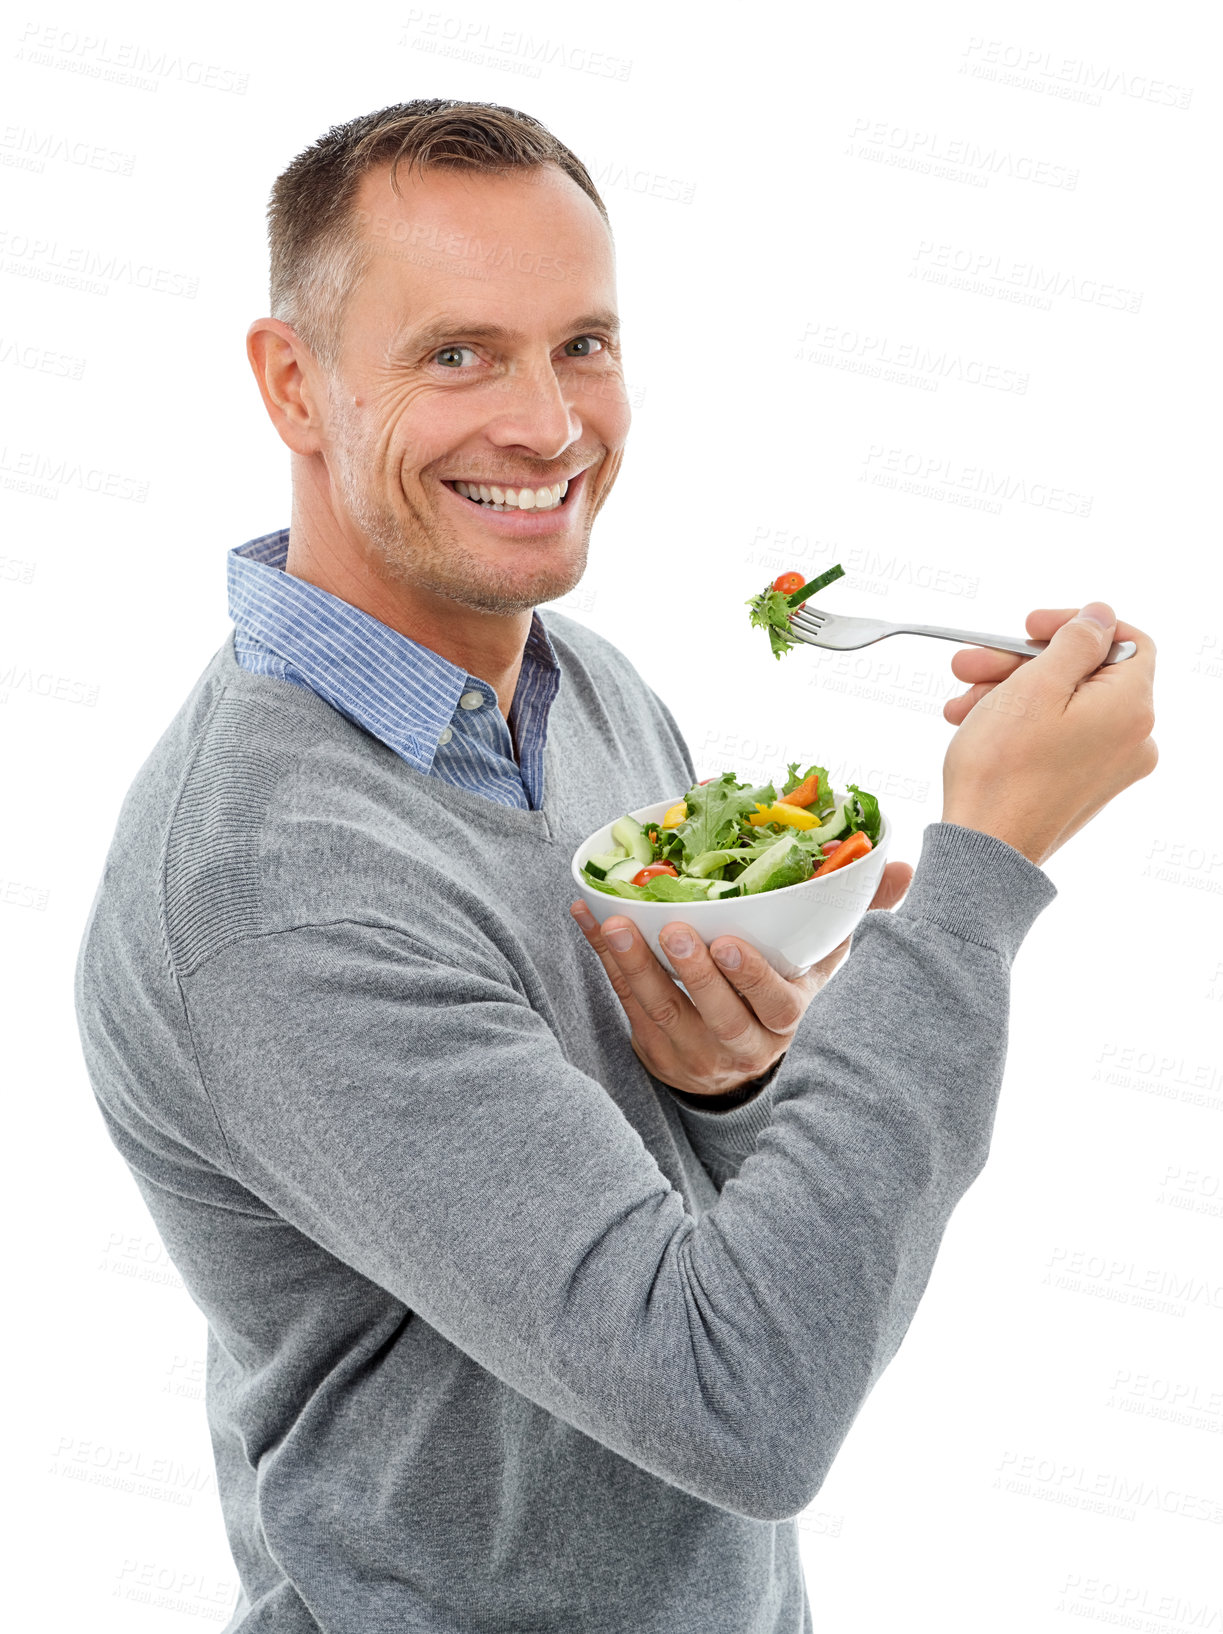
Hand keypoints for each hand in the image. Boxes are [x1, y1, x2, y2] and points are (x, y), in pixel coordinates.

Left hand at [570, 862, 912, 1098]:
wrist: (735, 1064)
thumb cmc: (781, 992)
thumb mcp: (823, 963)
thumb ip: (858, 913)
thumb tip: (906, 868)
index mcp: (788, 1018)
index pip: (775, 1004)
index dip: (751, 978)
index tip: (728, 944)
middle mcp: (743, 1043)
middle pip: (715, 1013)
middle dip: (692, 972)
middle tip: (672, 929)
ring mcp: (694, 1051)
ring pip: (662, 1010)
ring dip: (633, 964)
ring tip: (613, 924)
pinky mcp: (654, 1049)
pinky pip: (625, 1003)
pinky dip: (604, 961)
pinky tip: (588, 920)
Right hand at [941, 603, 1157, 867]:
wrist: (985, 849)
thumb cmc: (1004, 769)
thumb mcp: (1036, 685)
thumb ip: (1076, 641)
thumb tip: (1102, 616)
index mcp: (1131, 708)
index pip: (1126, 640)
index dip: (1076, 624)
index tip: (1029, 626)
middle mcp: (1134, 738)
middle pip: (1083, 673)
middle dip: (1020, 663)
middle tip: (969, 664)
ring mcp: (1110, 766)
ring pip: (1063, 704)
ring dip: (1009, 693)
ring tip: (960, 703)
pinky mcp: (1084, 786)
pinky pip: (1058, 736)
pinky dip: (1019, 723)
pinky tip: (974, 725)